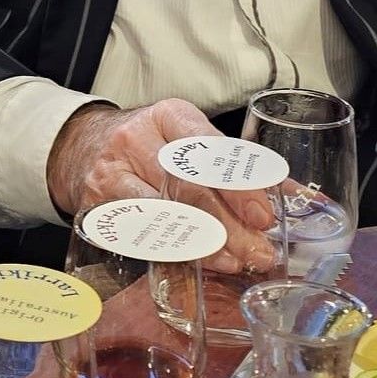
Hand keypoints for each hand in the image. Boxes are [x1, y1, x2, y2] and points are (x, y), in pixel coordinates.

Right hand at [45, 99, 275, 273]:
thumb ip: (239, 167)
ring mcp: (112, 170)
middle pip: (187, 185)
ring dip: (203, 243)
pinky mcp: (95, 202)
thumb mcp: (190, 139)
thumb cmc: (151, 145)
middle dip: (228, 223)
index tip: (263, 215)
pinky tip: (196, 262)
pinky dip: (171, 250)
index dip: (237, 185)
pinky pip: (138, 231)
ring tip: (233, 261)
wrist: (82, 146)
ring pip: (162, 212)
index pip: (208, 149)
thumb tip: (294, 198)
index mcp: (170, 116)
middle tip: (258, 252)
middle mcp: (137, 138)